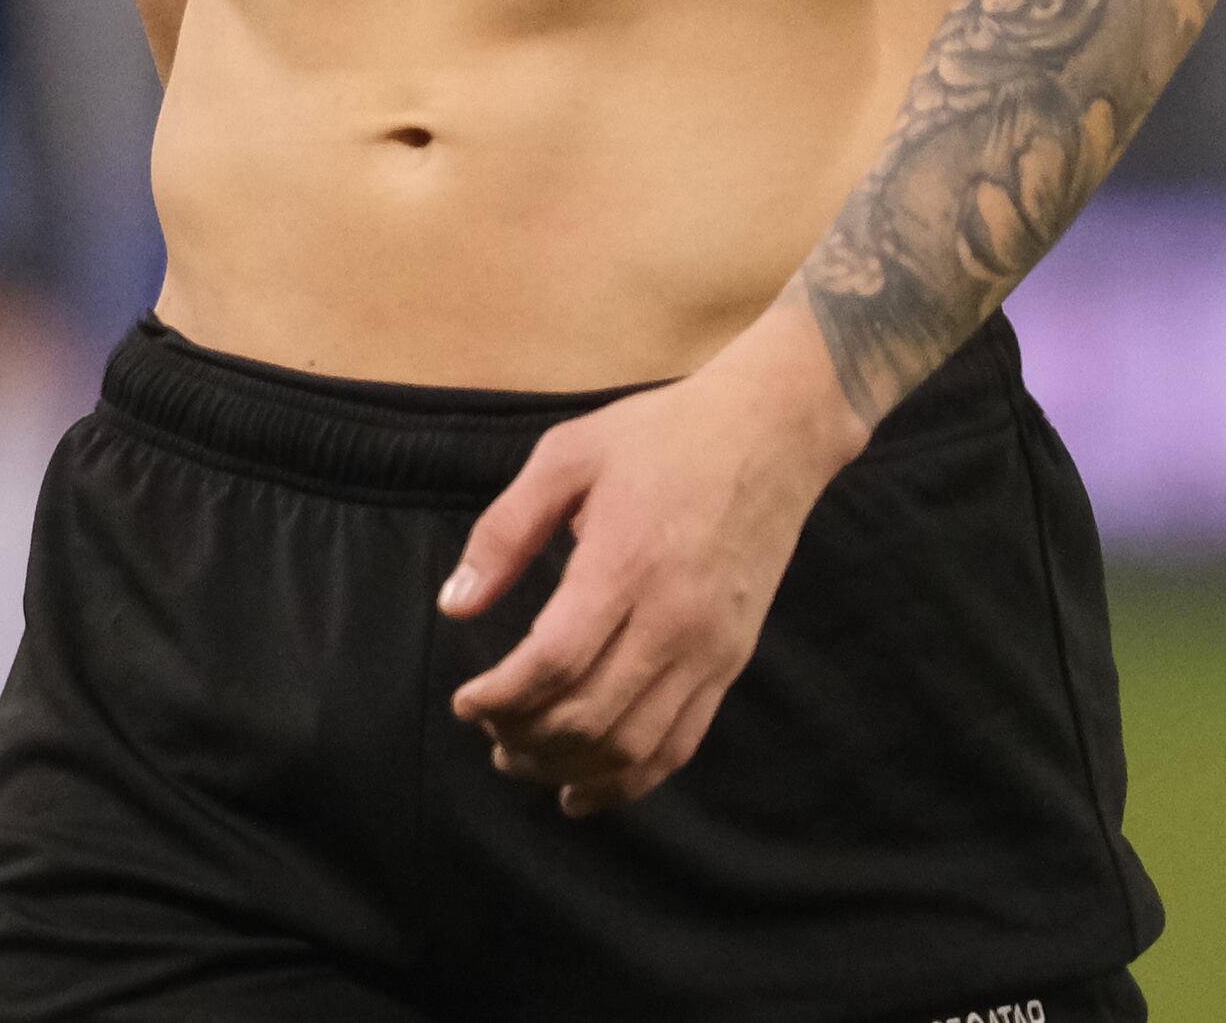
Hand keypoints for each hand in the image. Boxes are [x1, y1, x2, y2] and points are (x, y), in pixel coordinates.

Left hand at [441, 302, 862, 813]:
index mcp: (623, 566)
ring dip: (569, 769)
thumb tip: (454, 605)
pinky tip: (585, 790)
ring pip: (633, 745)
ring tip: (522, 760)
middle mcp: (673, 620)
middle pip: (590, 717)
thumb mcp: (567, 456)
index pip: (554, 664)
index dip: (500, 698)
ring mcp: (710, 649)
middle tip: (487, 730)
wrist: (771, 434)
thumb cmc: (661, 436)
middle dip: (524, 738)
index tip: (464, 701)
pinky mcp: (731, 662)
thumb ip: (504, 531)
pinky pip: (680, 744)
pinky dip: (630, 781)